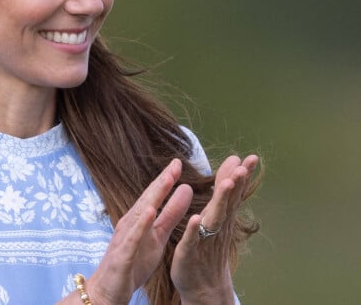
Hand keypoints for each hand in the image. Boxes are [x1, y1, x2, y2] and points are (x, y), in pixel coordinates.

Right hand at [86, 159, 192, 304]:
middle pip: (147, 199)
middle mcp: (130, 224)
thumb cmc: (133, 262)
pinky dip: (141, 224)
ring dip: (153, 197)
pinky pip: (133, 238)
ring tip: (166, 181)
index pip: (153, 196)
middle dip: (162, 182)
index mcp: (139, 220)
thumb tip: (185, 193)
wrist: (108, 290)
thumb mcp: (158, 238)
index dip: (165, 180)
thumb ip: (170, 216)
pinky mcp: (123, 255)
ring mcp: (125, 238)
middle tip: (176, 164)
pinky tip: (150, 212)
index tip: (178, 163)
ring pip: (140, 214)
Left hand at [171, 154, 258, 304]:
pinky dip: (194, 230)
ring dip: (220, 202)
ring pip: (213, 218)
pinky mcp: (189, 252)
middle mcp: (217, 226)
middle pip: (227, 203)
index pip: (234, 192)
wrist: (203, 286)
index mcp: (222, 216)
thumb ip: (224, 190)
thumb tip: (235, 162)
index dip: (242, 175)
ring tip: (226, 185)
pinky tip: (195, 219)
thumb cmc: (209, 246)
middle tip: (243, 168)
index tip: (252, 157)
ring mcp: (205, 239)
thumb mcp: (217, 214)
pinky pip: (192, 239)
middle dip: (235, 185)